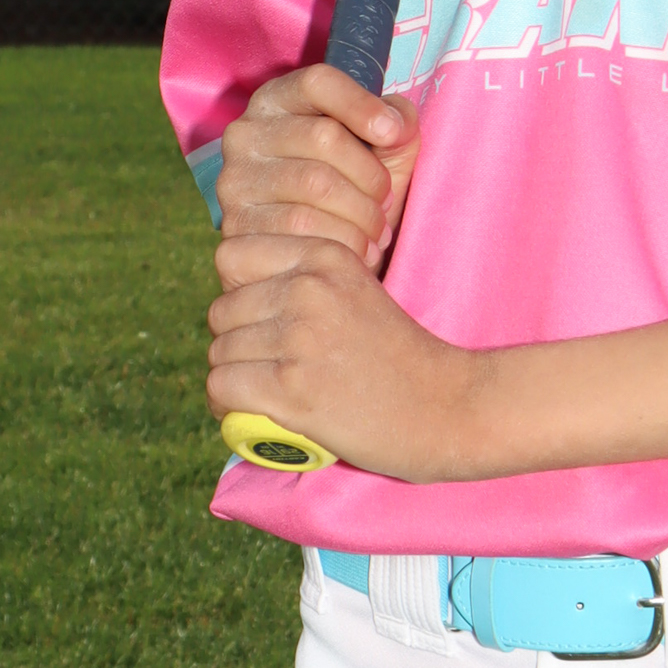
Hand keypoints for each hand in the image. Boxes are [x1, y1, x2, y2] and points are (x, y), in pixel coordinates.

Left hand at [206, 234, 483, 480]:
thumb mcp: (357, 292)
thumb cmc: (401, 357)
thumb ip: (305, 282)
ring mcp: (300, 338)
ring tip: (262, 394)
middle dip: (235, 342)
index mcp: (326, 255)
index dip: (238, 293)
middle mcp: (309, 288)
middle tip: (265, 368)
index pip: (231, 256)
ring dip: (232, 379)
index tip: (260, 322)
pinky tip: (250, 413)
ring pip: (219, 353)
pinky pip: (221, 388)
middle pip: (221, 310)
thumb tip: (236, 294)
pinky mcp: (292, 389)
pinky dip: (228, 407)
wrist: (448, 407)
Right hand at [214, 65, 419, 270]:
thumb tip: (393, 125)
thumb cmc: (351, 187)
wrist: (312, 256)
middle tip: (387, 201)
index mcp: (278, 100)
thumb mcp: (381, 148)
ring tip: (378, 230)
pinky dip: (343, 242)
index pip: (317, 82)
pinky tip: (358, 251)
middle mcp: (246, 133)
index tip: (393, 134)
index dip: (360, 104)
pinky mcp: (236, 226)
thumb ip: (396, 123)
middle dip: (370, 174)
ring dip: (362, 213)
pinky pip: (301, 228)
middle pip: (324, 136)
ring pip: (315, 184)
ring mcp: (235, 179)